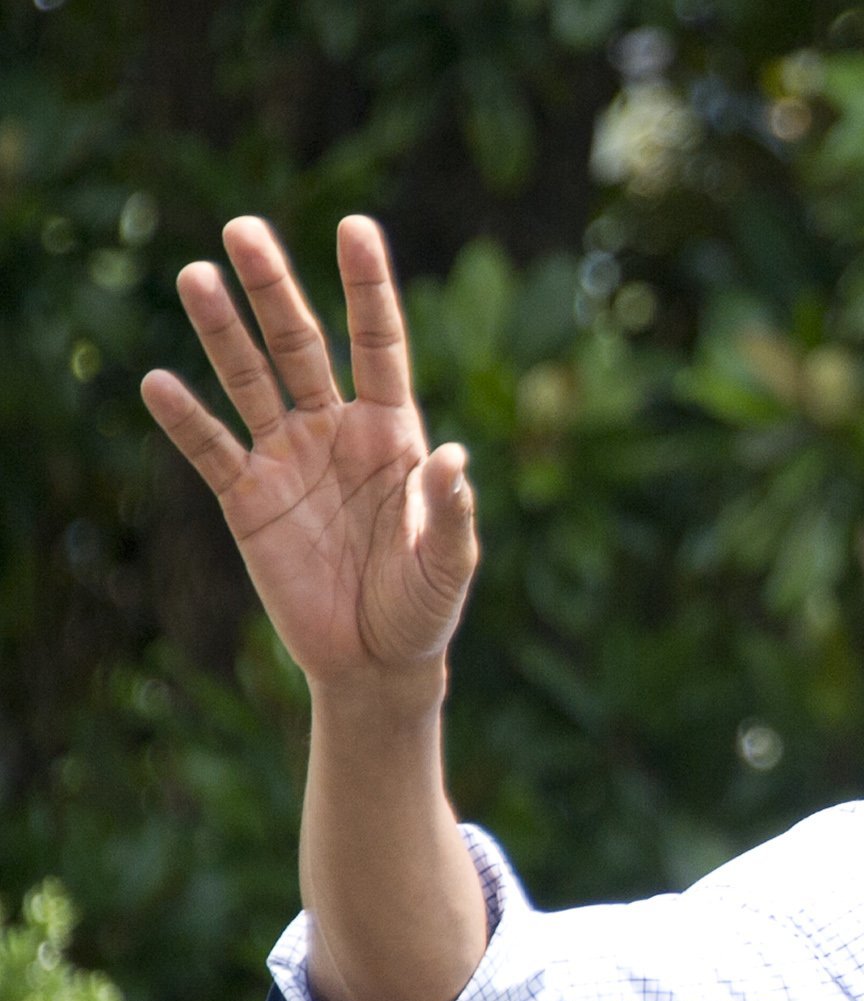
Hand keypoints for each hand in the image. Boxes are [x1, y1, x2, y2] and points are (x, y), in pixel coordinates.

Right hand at [140, 215, 476, 709]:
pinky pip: (211, 450)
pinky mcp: (247, 499)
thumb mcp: (449, 563)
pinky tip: (159, 382)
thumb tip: (454, 458)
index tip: (354, 227)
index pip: (378, 345)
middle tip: (243, 228)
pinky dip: (186, 419)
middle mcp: (336, 432)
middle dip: (274, 289)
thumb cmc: (423, 606)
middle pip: (300, 345)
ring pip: (249, 381)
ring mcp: (287, 459)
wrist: (375, 660)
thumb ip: (451, 511)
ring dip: (221, 332)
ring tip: (194, 276)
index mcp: (393, 434)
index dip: (368, 287)